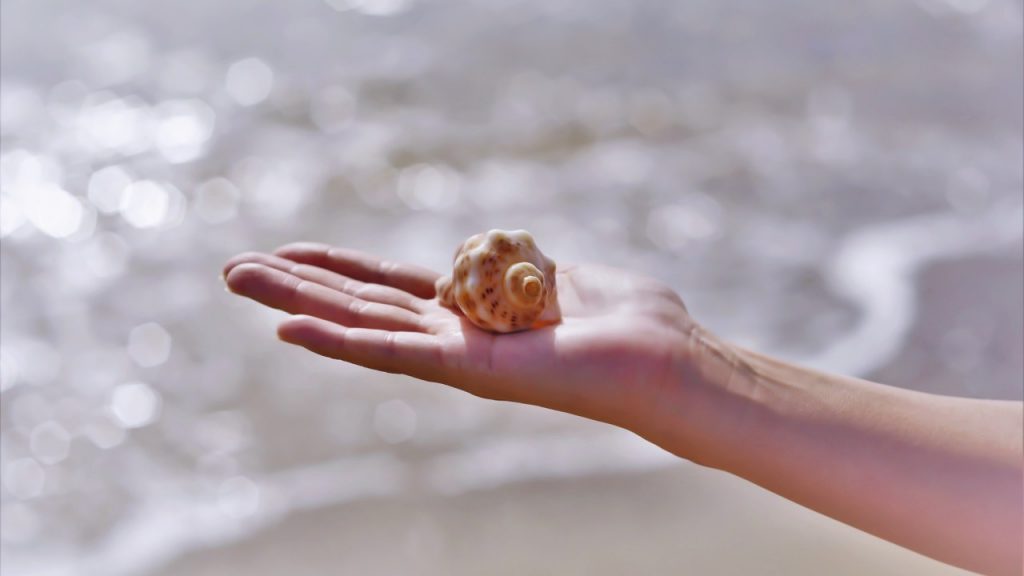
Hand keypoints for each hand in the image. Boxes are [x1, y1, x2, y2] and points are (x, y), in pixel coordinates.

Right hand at [222, 243, 702, 429]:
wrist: (662, 359)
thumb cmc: (625, 320)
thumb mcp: (554, 274)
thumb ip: (512, 268)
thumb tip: (495, 257)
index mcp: (470, 313)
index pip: (391, 287)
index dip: (340, 269)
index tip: (293, 254)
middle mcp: (453, 338)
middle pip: (362, 305)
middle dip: (298, 285)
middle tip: (233, 267)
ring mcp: (455, 357)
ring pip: (362, 324)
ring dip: (296, 302)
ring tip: (237, 279)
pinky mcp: (466, 369)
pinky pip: (393, 352)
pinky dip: (338, 340)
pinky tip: (288, 327)